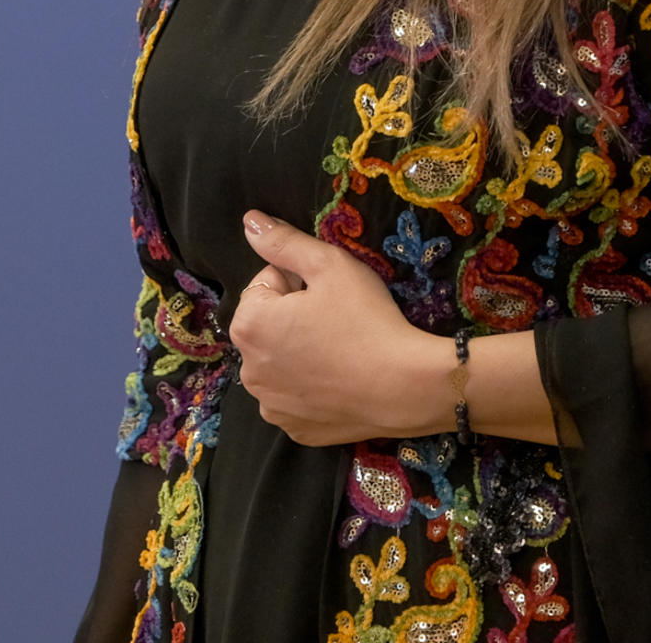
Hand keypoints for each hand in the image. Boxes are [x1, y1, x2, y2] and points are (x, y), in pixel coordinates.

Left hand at [224, 210, 452, 446]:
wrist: (403, 386)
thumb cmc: (366, 319)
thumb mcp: (330, 265)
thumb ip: (284, 241)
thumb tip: (249, 220)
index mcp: (249, 325)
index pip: (267, 283)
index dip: (302, 281)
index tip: (332, 293)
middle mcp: (247, 370)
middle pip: (271, 326)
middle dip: (296, 317)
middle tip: (340, 319)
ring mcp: (270, 406)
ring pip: (281, 364)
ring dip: (300, 353)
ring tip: (343, 350)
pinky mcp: (294, 429)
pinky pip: (296, 399)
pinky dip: (312, 388)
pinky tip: (341, 381)